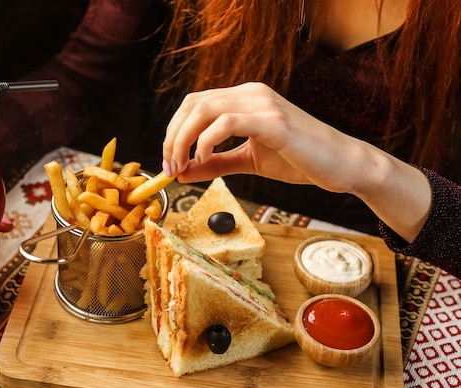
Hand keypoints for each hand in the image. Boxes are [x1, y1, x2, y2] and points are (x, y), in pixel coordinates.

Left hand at [161, 82, 430, 242]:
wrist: (342, 165)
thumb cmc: (300, 160)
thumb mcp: (248, 161)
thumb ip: (216, 163)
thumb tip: (182, 171)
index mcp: (245, 98)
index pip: (195, 104)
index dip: (174, 131)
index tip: (169, 161)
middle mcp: (251, 93)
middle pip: (193, 104)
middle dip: (172, 136)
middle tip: (169, 166)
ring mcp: (262, 104)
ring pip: (204, 109)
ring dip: (183, 139)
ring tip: (182, 166)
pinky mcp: (273, 121)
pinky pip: (227, 122)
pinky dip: (207, 141)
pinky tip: (203, 159)